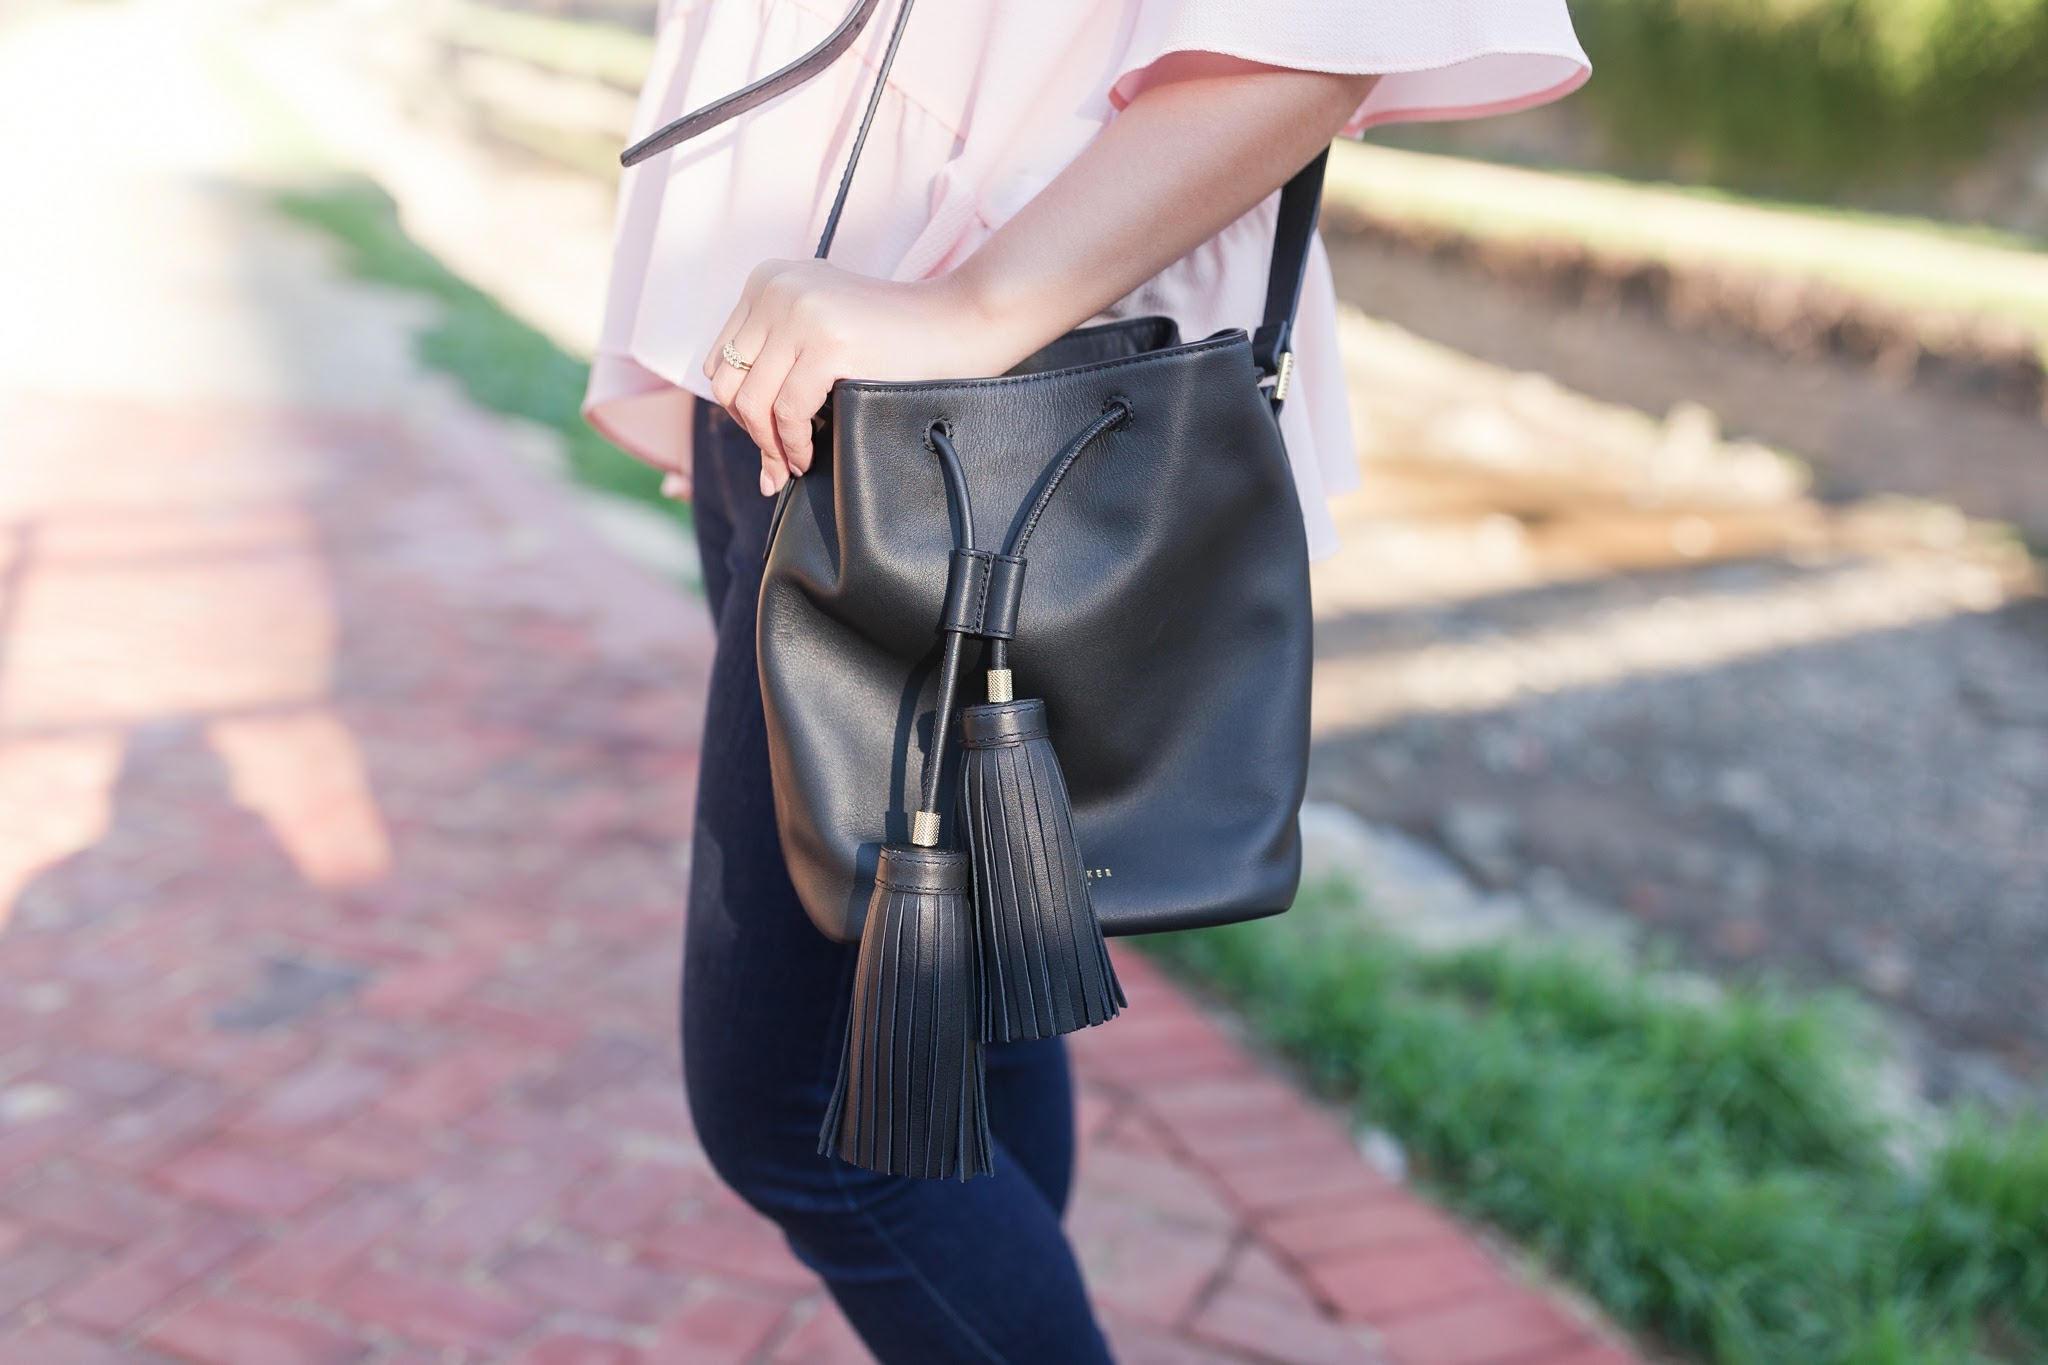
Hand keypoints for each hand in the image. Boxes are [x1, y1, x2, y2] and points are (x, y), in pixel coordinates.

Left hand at [704, 260, 1021, 494]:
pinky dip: (793, 445)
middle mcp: (777, 288)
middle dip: (750, 433)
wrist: (960, 321)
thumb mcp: (821, 325)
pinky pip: (788, 413)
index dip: (738, 409)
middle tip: (776, 466)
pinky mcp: (828, 343)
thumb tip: (736, 419)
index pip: (721, 361)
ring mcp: (801, 312)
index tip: (766, 439)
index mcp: (767, 278)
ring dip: (770, 447)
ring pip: (752, 403)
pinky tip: (809, 458)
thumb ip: (777, 353)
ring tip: (791, 467)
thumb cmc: (895, 335)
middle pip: (730, 383)